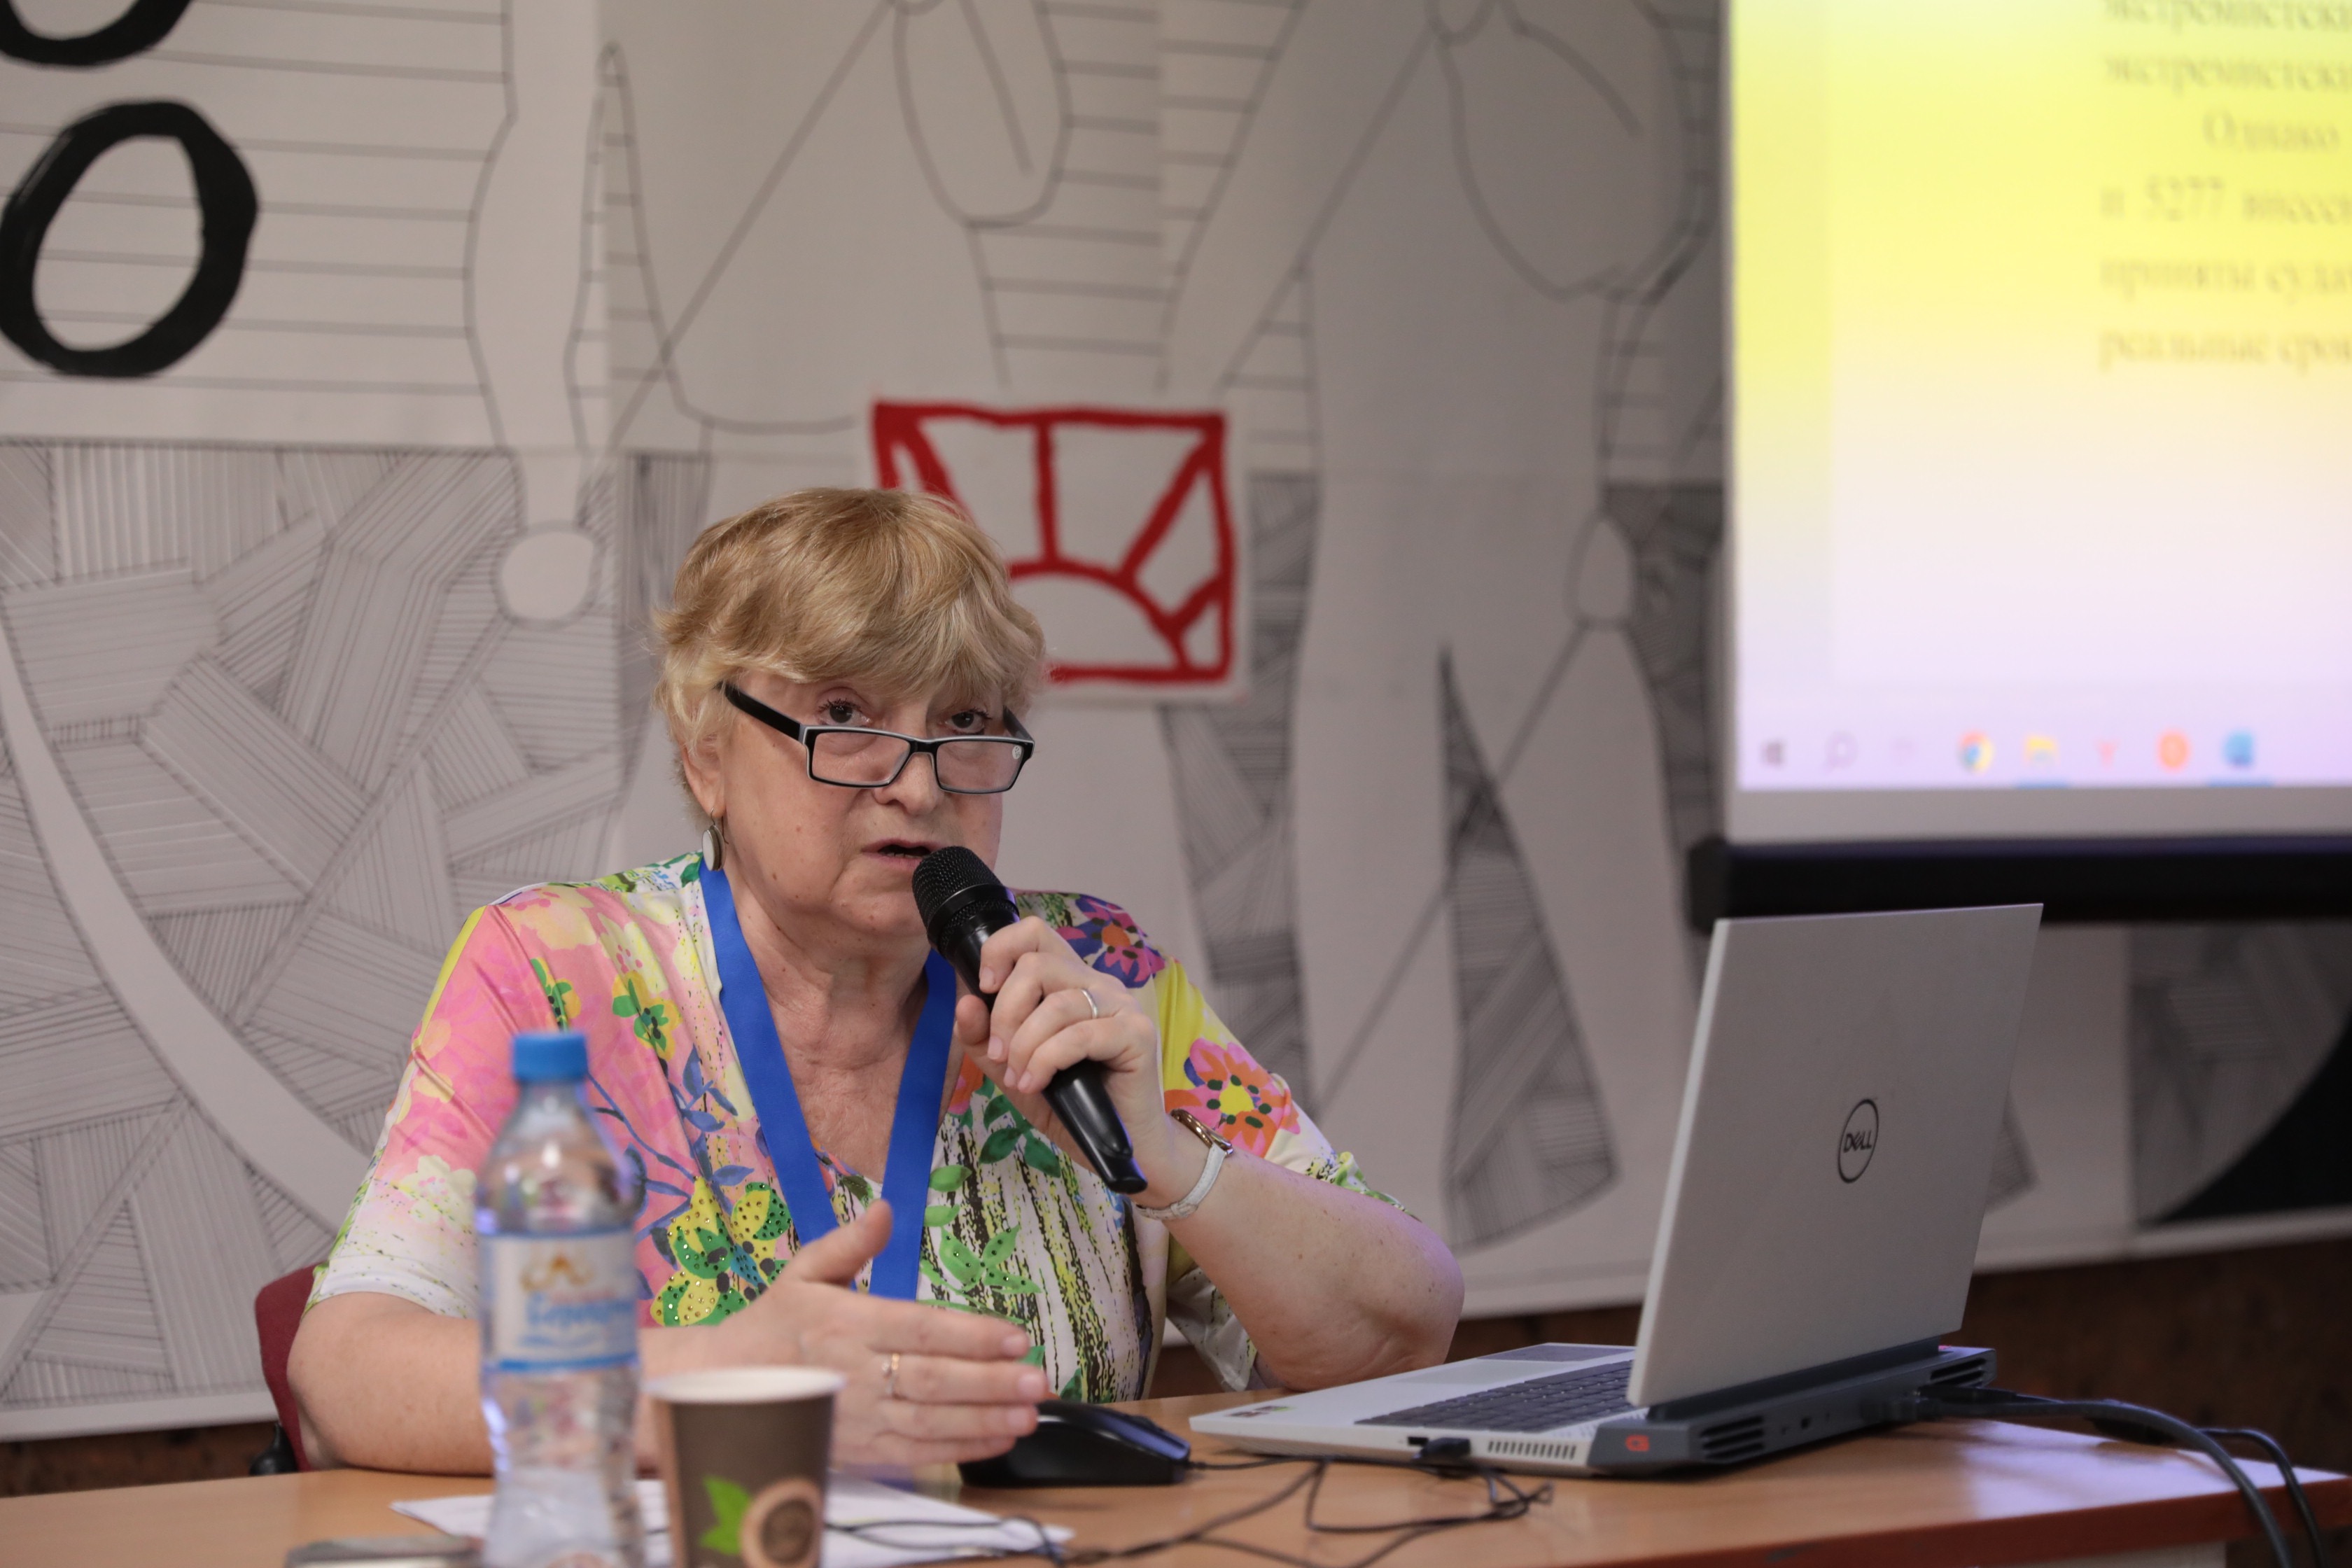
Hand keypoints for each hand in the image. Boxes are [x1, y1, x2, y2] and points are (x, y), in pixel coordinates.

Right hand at [698, 1201, 1042, 1464]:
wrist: (724, 1388)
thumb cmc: (772, 1325)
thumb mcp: (803, 1273)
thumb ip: (849, 1243)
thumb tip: (886, 1208)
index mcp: (845, 1325)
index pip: (920, 1331)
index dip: (971, 1336)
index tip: (1016, 1338)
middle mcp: (855, 1374)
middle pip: (933, 1380)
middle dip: (990, 1383)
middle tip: (1038, 1381)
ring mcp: (858, 1418)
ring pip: (930, 1423)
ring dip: (984, 1420)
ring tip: (1029, 1414)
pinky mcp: (859, 1450)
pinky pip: (916, 1454)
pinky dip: (960, 1450)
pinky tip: (997, 1439)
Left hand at [953, 918, 1206, 1208]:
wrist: (1123, 1146)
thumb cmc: (1072, 1105)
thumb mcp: (1013, 1070)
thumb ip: (984, 1039)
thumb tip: (965, 1003)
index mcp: (1070, 981)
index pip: (1035, 933)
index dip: (1000, 949)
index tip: (983, 989)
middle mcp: (1098, 984)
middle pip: (1036, 964)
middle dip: (1005, 1012)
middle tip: (999, 1055)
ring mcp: (1122, 1006)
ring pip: (1057, 1002)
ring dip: (1025, 1044)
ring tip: (1019, 1078)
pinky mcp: (1137, 1035)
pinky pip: (1079, 1034)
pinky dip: (1047, 1061)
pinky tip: (1037, 1085)